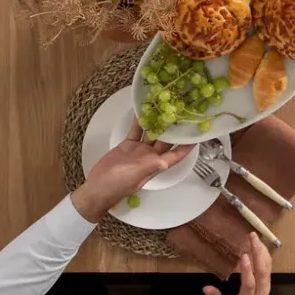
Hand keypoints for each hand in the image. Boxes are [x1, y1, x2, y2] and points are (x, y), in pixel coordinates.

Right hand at [71, 119, 193, 221]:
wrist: (98, 186)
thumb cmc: (117, 185)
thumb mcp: (134, 175)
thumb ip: (149, 167)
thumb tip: (165, 163)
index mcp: (155, 165)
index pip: (176, 155)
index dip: (186, 147)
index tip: (196, 136)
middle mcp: (150, 156)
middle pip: (166, 141)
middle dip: (174, 130)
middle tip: (181, 113)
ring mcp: (139, 150)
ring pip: (152, 134)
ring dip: (157, 123)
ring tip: (163, 107)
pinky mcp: (128, 145)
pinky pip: (136, 131)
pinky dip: (139, 122)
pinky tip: (142, 111)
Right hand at [203, 233, 271, 294]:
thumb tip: (206, 288)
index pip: (249, 285)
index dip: (247, 271)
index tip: (244, 255)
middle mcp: (260, 293)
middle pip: (262, 272)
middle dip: (258, 253)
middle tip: (252, 237)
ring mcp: (266, 287)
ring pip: (267, 267)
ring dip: (262, 250)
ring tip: (255, 236)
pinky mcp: (267, 282)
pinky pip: (268, 266)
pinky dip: (264, 253)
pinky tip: (260, 243)